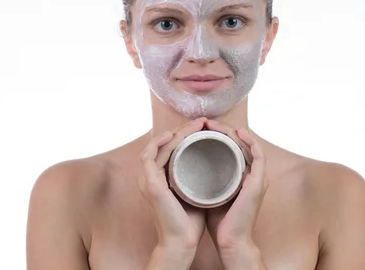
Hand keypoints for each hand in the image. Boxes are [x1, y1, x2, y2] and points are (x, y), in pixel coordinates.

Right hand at [138, 117, 208, 251]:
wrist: (182, 242)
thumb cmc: (190, 222)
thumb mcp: (196, 192)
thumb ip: (198, 177)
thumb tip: (216, 162)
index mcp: (161, 178)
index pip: (170, 148)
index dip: (184, 135)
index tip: (203, 128)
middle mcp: (151, 176)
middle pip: (164, 143)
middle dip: (183, 129)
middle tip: (202, 122)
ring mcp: (148, 179)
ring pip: (158, 145)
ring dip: (176, 132)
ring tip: (194, 126)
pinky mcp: (150, 184)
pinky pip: (149, 155)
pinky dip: (160, 143)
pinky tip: (174, 135)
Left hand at [203, 119, 268, 257]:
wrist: (231, 241)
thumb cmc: (220, 222)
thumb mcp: (211, 193)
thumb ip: (206, 179)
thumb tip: (187, 165)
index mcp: (242, 176)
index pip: (231, 148)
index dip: (218, 135)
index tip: (200, 129)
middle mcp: (252, 174)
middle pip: (239, 142)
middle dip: (222, 130)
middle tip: (204, 123)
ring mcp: (257, 177)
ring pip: (248, 144)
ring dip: (232, 131)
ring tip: (214, 125)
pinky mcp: (259, 181)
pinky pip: (259, 154)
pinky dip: (250, 141)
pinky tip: (237, 132)